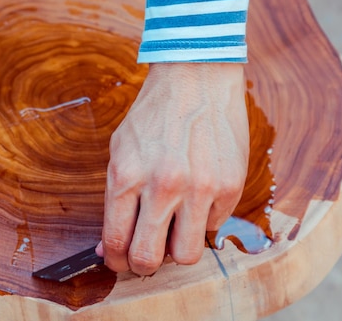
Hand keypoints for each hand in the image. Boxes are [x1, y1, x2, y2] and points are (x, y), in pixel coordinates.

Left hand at [96, 62, 249, 275]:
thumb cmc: (154, 114)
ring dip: (176, 248)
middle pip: (149, 260)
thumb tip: (110, 246)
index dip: (116, 260)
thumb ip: (115, 199)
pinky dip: (202, 219)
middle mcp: (164, 186)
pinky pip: (213, 226)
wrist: (197, 76)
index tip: (120, 260)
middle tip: (145, 255)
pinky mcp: (230, 186)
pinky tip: (198, 195)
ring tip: (174, 228)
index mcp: (128, 176)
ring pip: (187, 255)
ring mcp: (201, 188)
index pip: (116, 242)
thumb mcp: (121, 150)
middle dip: (142, 265)